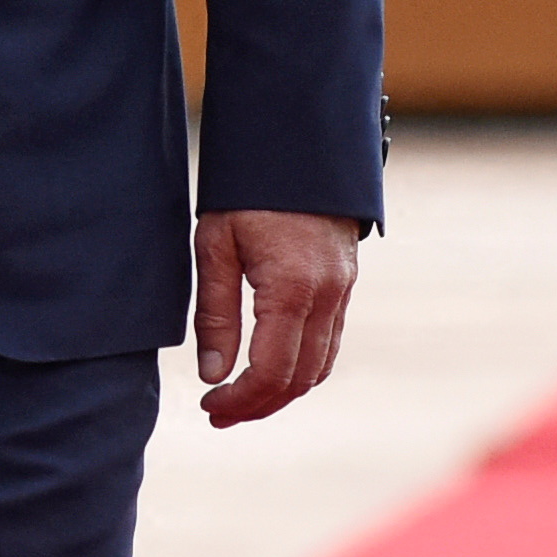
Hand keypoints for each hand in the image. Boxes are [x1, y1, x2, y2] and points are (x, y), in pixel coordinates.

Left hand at [188, 210, 362, 422]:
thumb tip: (213, 373)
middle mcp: (327, 297)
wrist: (300, 143)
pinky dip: (302, 367)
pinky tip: (270, 366)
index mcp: (291, 289)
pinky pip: (330, 342)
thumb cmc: (248, 189)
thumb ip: (214, 314)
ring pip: (320, 366)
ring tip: (241, 398)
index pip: (270, 372)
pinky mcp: (346, 284)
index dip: (240, 401)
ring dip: (283, 392)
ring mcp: (343, 291)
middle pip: (299, 379)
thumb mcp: (215, 245)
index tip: (210, 405)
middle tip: (219, 413)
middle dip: (259, 405)